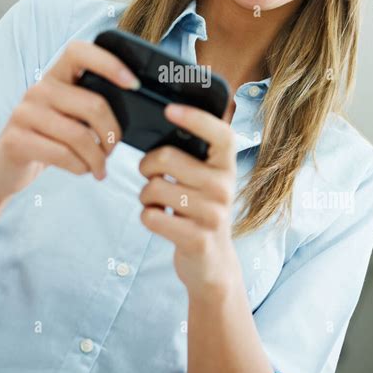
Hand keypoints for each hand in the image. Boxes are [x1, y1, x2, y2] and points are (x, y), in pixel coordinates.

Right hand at [0, 40, 139, 195]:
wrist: (7, 166)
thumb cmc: (50, 138)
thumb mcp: (70, 115)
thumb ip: (91, 104)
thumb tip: (133, 106)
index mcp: (55, 75)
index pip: (79, 51)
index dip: (109, 63)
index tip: (133, 84)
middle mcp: (38, 89)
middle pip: (93, 104)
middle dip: (113, 133)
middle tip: (114, 148)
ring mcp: (25, 113)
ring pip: (80, 135)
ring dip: (98, 158)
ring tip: (100, 167)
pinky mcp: (16, 140)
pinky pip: (64, 155)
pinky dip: (81, 167)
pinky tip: (83, 170)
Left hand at [138, 103, 242, 301]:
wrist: (213, 263)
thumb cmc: (199, 209)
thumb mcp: (206, 180)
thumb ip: (194, 155)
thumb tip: (164, 122)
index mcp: (227, 167)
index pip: (222, 134)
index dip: (196, 118)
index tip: (169, 110)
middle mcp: (225, 188)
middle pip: (167, 158)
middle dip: (146, 165)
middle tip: (150, 174)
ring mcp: (213, 215)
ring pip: (153, 188)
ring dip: (145, 195)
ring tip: (158, 202)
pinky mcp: (197, 240)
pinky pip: (150, 216)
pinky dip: (146, 216)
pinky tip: (160, 219)